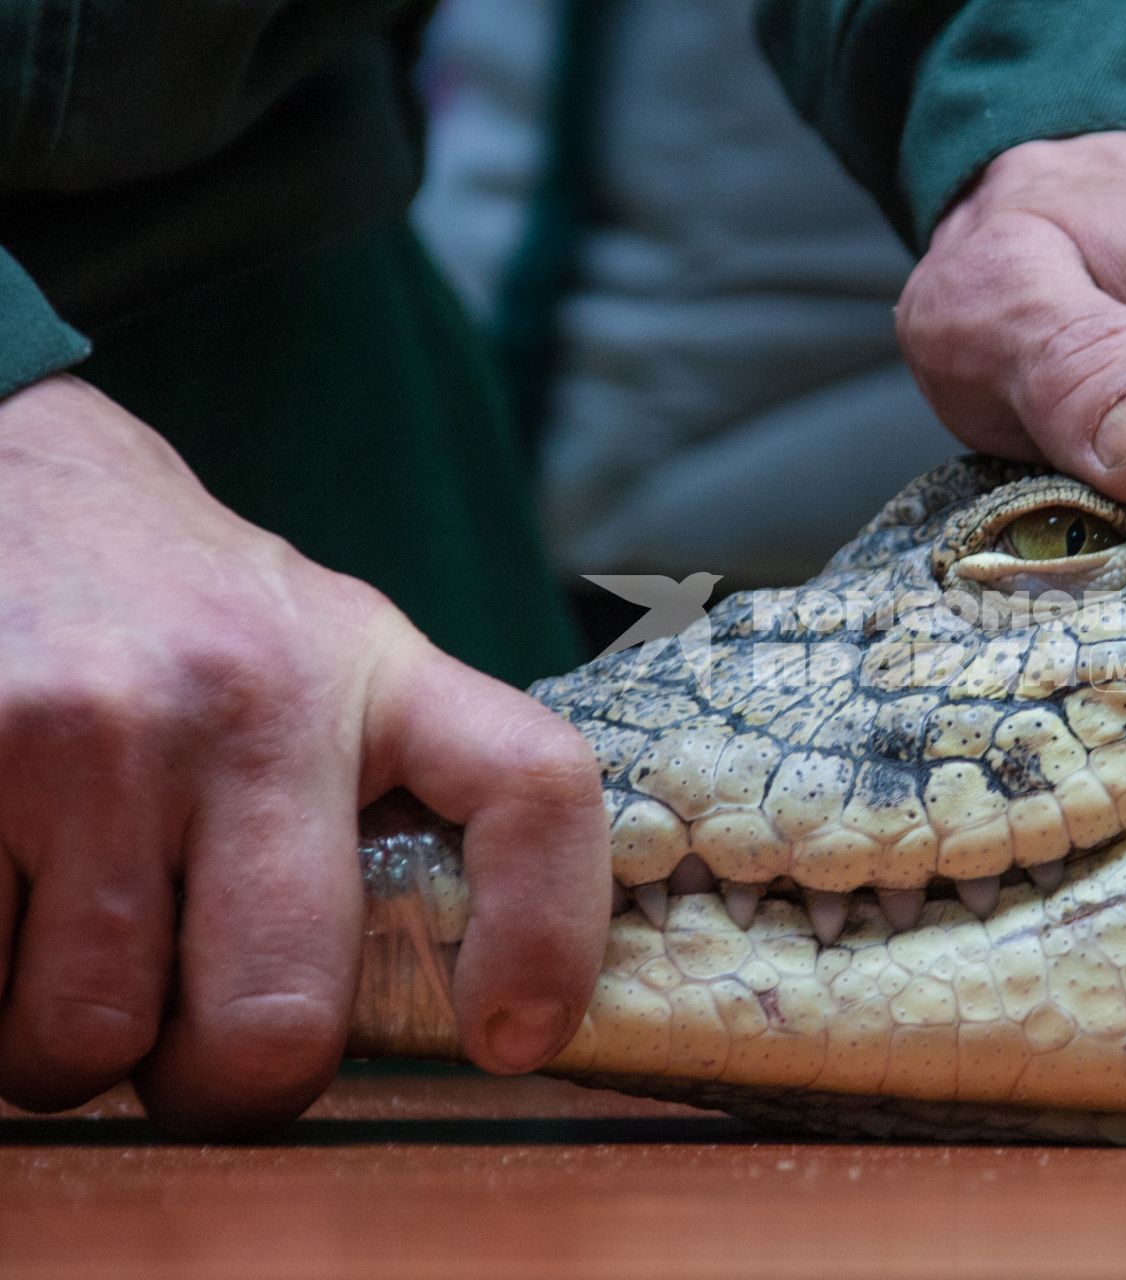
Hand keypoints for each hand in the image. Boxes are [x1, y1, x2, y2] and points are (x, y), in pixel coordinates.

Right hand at [0, 377, 608, 1132]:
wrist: (4, 481)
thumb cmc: (176, 615)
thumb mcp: (322, 655)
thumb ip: (389, 788)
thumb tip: (456, 997)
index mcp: (371, 671)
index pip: (532, 787)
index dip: (549, 936)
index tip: (509, 1036)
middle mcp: (244, 699)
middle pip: (277, 1019)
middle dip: (226, 1086)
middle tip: (191, 1051)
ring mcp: (87, 737)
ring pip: (85, 1039)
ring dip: (65, 1043)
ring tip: (66, 944)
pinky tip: (3, 905)